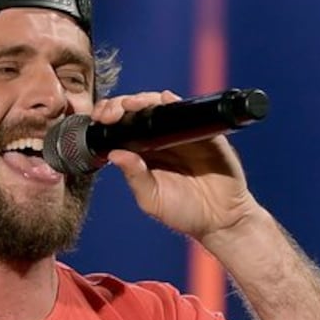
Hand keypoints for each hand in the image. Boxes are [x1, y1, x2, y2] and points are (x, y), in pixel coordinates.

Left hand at [93, 88, 259, 243]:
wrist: (220, 220)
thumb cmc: (184, 212)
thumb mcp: (152, 199)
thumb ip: (135, 177)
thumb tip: (115, 154)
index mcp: (144, 153)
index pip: (122, 127)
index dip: (110, 118)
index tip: (99, 120)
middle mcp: (162, 139)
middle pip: (138, 110)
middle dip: (121, 105)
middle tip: (111, 112)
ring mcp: (183, 133)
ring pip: (160, 105)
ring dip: (144, 100)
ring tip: (132, 105)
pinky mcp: (204, 133)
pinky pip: (189, 113)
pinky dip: (175, 104)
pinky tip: (165, 101)